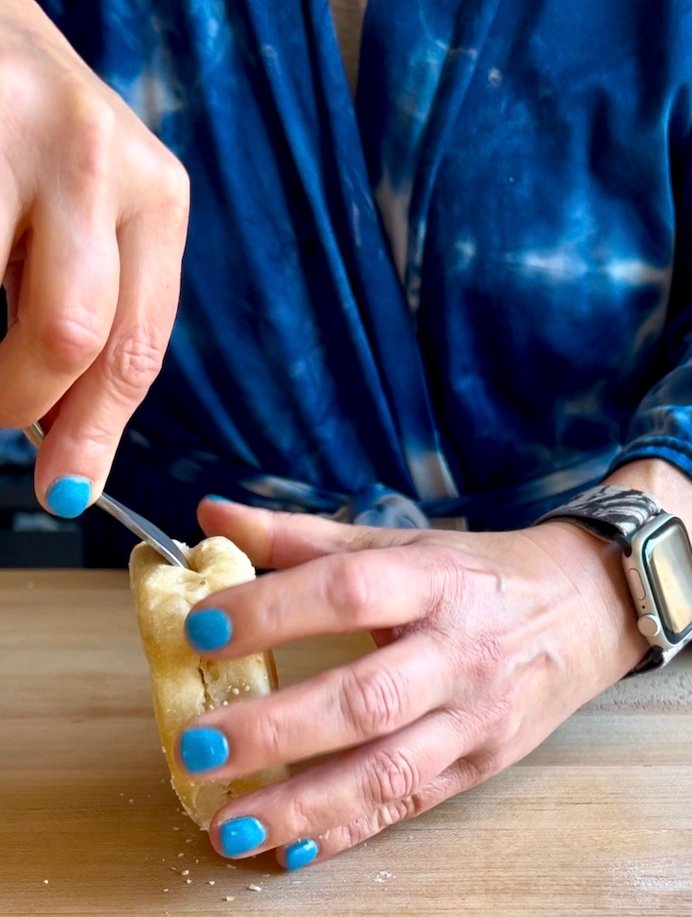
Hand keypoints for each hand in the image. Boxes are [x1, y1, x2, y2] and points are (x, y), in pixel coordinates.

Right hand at [0, 0, 188, 514]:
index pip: (138, 345)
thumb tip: (58, 430)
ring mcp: (21, 131)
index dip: (97, 433)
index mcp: (156, 196)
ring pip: (12, 313)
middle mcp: (102, 160)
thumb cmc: (27, 134)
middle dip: (21, 403)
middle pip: (75, 336)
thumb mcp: (88, 213)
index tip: (67, 489)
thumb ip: (86, 308)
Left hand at [177, 499, 647, 869]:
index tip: (201, 630)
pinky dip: (347, 833)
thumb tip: (210, 518)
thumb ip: (305, 537)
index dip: (275, 611)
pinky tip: (288, 851)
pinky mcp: (480, 767)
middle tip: (197, 747)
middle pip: (367, 699)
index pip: (350, 593)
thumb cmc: (480, 575)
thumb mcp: (404, 542)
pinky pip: (408, 806)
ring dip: (303, 806)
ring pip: (388, 773)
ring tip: (227, 828)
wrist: (587, 610)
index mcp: (434, 583)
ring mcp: (474, 720)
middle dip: (278, 729)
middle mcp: (457, 654)